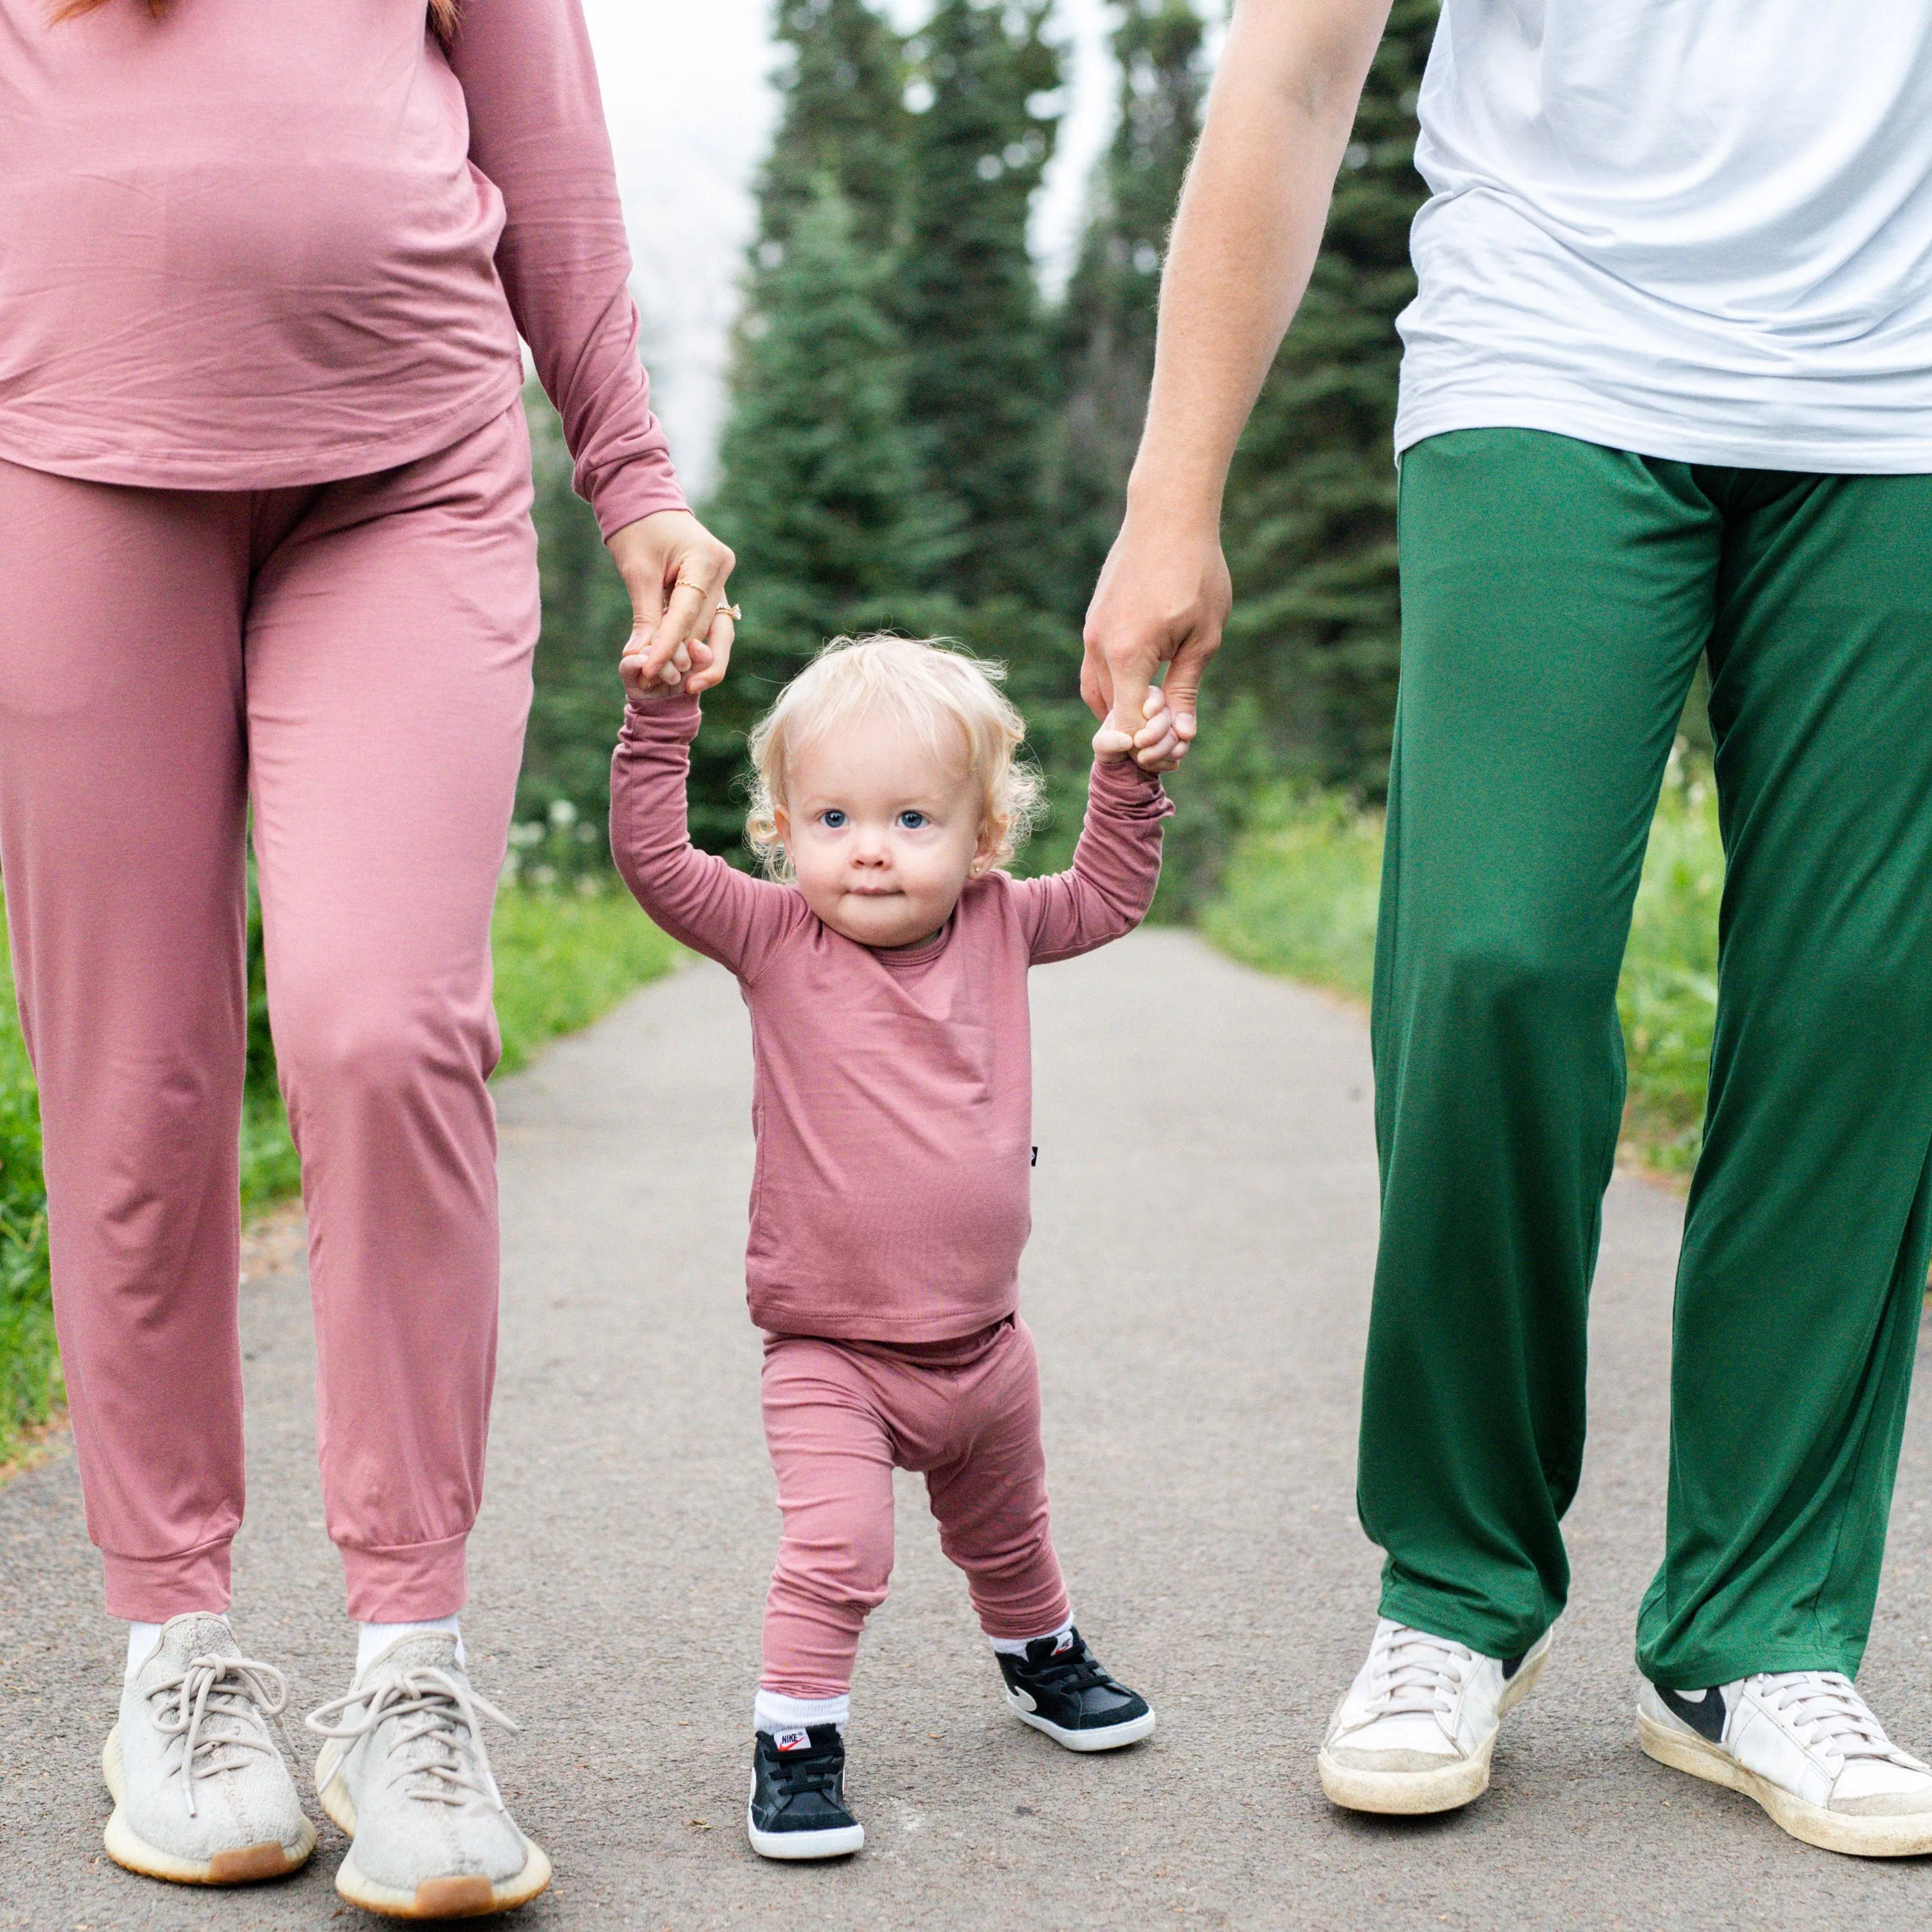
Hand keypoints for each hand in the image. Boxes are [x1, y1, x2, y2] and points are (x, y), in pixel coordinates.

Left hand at [608, 510, 737, 700]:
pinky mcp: (716, 586)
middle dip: (680, 655)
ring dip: (696, 657)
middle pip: (703, 626)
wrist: (644, 499)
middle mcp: (723, 570)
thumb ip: (645, 617)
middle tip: (656, 681)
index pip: (687, 614)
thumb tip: (639, 658)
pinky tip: (682, 666)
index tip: (648, 670)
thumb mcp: (637, 572)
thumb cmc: (637, 528)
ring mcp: (724, 579)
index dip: (668, 646)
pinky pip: (709, 622)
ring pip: (716, 631)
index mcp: (706, 560)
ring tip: (682, 686)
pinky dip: (695, 642)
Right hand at [1081, 506, 1230, 768]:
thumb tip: (1182, 734)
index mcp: (1128, 656)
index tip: (1178, 743)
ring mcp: (1092, 633)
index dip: (1152, 744)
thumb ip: (1187, 688)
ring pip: (1096, 692)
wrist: (1168, 514)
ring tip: (1158, 708)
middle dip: (1136, 732)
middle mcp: (1099, 648)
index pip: (1128, 725)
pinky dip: (1116, 685)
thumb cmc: (1196, 572)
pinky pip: (1096, 668)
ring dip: (1122, 709)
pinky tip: (1146, 680)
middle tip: (1171, 732)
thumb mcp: (1204, 637)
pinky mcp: (1094, 620)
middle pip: (1108, 714)